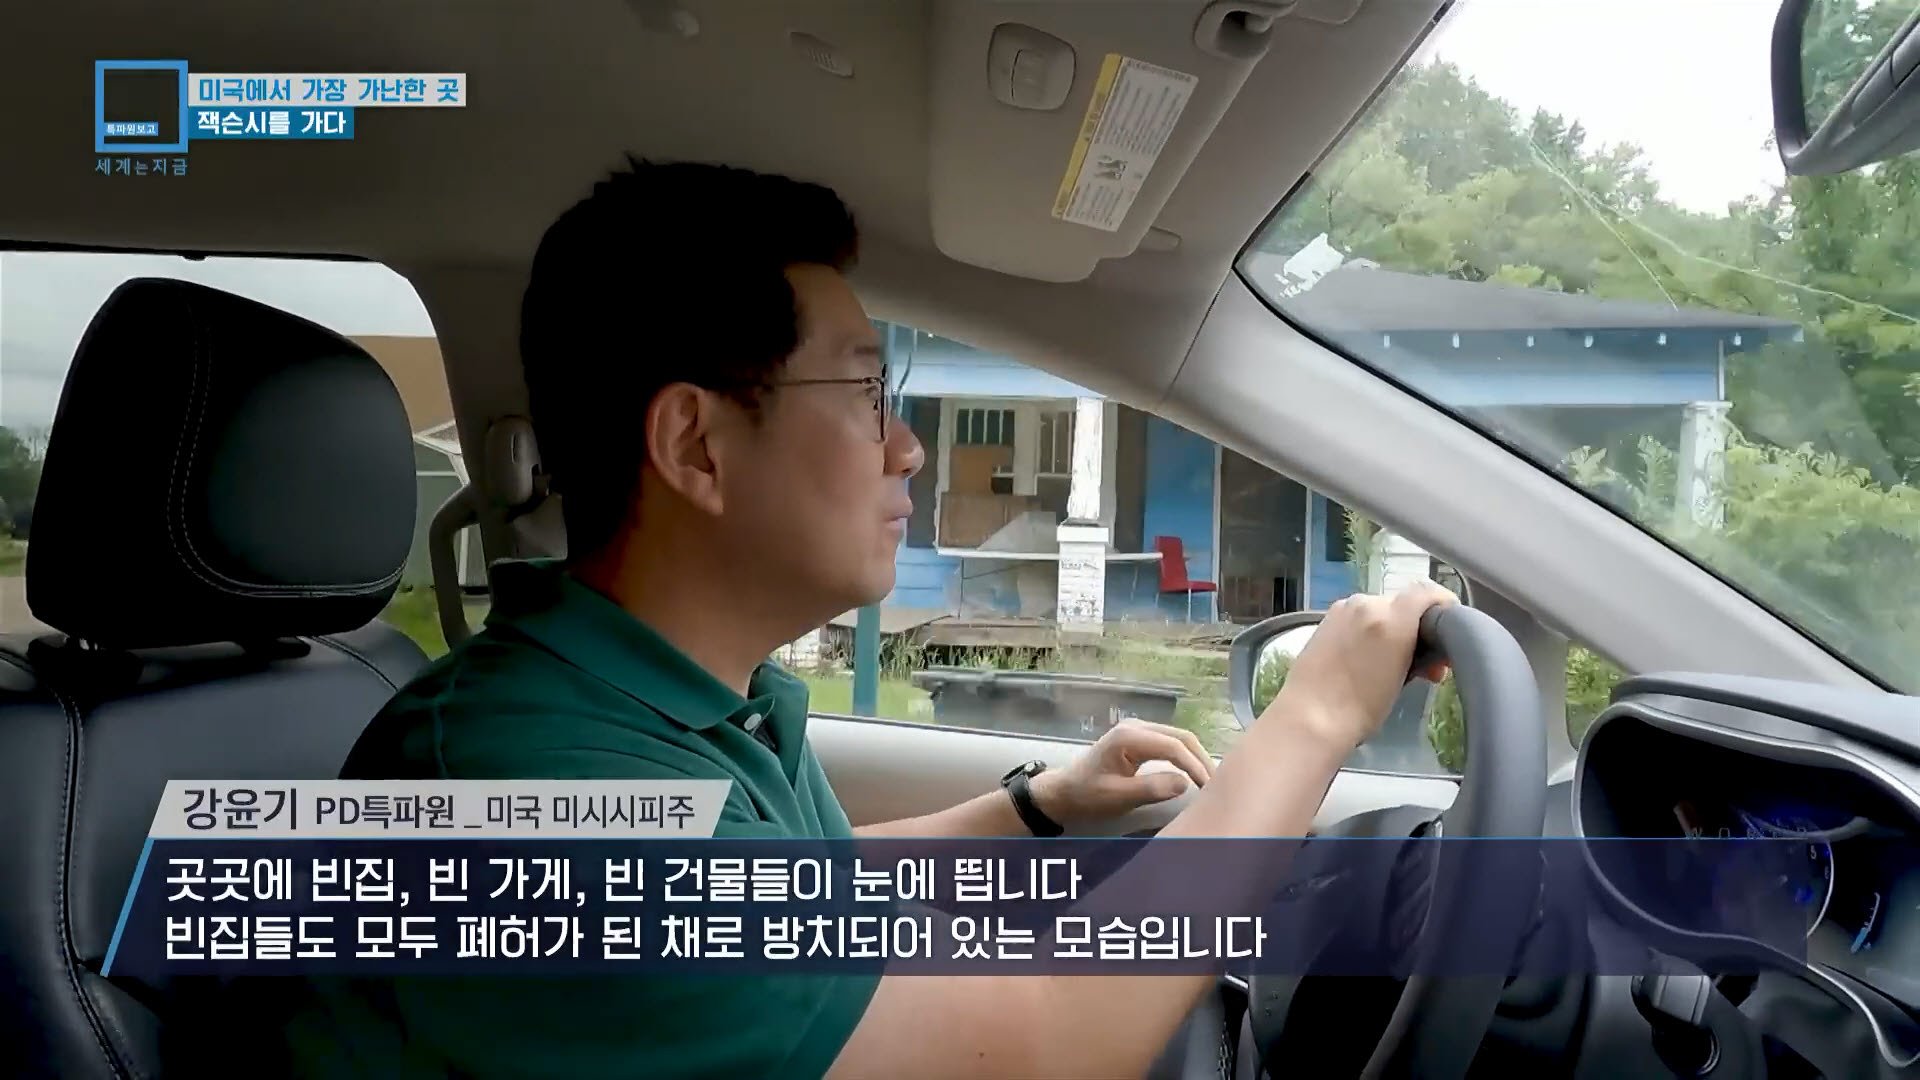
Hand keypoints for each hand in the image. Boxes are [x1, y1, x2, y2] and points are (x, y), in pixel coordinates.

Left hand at [1027, 718, 1215, 828]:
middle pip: (1181, 737)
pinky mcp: (1139, 739)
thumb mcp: (1118, 797)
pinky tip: (1195, 772)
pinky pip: (1170, 743)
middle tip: (1218, 784)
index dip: (1195, 766)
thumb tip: (1185, 782)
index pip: (1174, 746)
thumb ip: (1151, 788)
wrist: (1064, 792)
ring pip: (1178, 738)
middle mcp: (1135, 727)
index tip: (1210, 787)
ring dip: (1196, 757)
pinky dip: (1186, 756)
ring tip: (1211, 780)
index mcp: (1128, 737)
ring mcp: (1137, 730)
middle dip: (1202, 759)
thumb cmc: (1087, 795)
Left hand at [1264, 580, 1457, 753]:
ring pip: (1380, 609)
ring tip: (1395, 662)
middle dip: (1417, 625)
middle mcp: (1366, 604)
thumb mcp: (1403, 678)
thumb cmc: (1362, 708)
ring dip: (1393, 628)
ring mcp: (1342, 610)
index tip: (1450, 625)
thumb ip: (1421, 653)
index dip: (1444, 604)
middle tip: (1424, 661)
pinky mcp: (1325, 619)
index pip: (1427, 593)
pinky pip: (1358, 617)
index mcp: (1390, 617)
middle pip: (1403, 603)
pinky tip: (1369, 658)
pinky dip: (1370, 630)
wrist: (1311, 717)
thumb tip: (1431, 650)